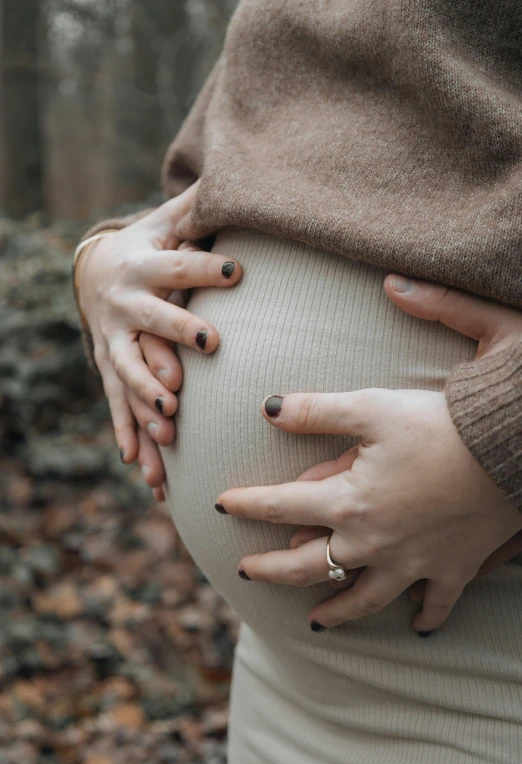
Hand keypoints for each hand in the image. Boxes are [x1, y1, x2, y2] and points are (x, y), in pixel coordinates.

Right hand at [78, 182, 242, 492]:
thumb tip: (237, 174)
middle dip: (178, 333)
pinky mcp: (109, 367)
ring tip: (170, 420)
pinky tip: (141, 464)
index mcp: (144, 265)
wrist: (94, 270)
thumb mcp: (164, 222)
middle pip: (153, 321)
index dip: (208, 267)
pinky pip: (117, 404)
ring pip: (129, 373)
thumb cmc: (147, 245)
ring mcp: (113, 341)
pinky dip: (128, 433)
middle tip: (211, 345)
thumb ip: (197, 208)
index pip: (181, 266)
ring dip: (147, 396)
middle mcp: (126, 305)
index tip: (239, 270)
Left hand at [216, 278, 521, 633]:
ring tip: (316, 622)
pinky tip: (416, 626)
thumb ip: (315, 411)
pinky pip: (434, 605)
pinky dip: (424, 617)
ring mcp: (411, 564)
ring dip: (335, 611)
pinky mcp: (452, 569)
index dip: (246, 505)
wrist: (509, 451)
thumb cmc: (438, 425)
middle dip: (272, 570)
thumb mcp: (370, 407)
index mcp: (347, 501)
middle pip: (308, 565)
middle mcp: (372, 543)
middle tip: (246, 573)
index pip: (280, 506)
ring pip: (363, 599)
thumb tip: (267, 408)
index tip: (220, 505)